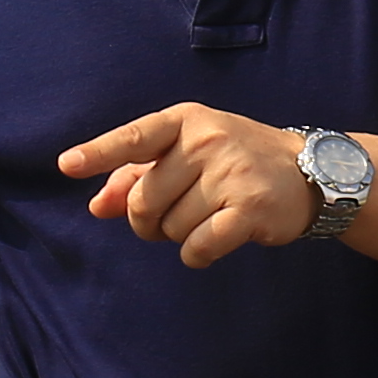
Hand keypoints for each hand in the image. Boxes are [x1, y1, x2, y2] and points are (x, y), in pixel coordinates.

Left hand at [61, 106, 314, 268]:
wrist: (311, 173)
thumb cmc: (236, 162)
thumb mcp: (189, 154)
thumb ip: (137, 176)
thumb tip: (96, 205)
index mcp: (186, 122)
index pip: (134, 138)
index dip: (98, 152)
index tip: (66, 165)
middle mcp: (207, 141)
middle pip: (143, 201)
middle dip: (147, 221)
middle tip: (172, 216)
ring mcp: (230, 174)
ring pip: (170, 228)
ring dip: (179, 236)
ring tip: (208, 218)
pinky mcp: (249, 209)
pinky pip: (197, 247)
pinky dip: (197, 255)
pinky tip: (215, 242)